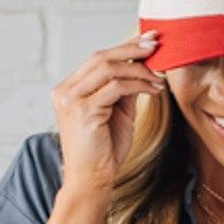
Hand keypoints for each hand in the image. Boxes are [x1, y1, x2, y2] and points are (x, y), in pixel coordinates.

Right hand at [50, 31, 167, 198]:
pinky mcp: (83, 111)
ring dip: (138, 69)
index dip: (123, 47)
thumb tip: (142, 65)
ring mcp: (71, 100)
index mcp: (68, 90)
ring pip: (108, 69)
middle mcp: (65, 91)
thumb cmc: (103, 153)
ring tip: (159, 74)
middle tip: (156, 43)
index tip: (147, 40)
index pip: (97, 59)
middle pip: (101, 57)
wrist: (91, 182)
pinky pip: (116, 87)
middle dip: (131, 49)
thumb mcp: (117, 113)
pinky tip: (154, 89)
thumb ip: (124, 89)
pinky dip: (138, 85)